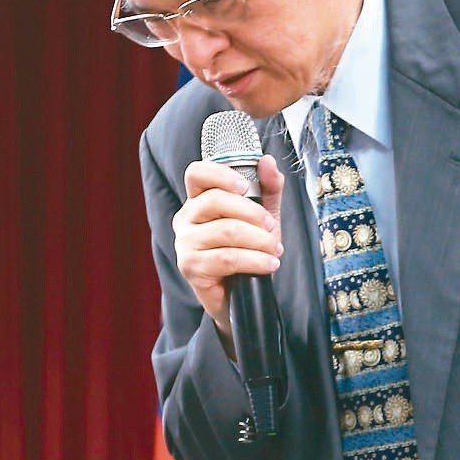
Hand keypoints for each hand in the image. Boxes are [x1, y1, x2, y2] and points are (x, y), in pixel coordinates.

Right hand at [174, 154, 284, 345]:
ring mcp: (184, 243)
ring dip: (258, 240)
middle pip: (214, 201)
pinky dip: (254, 260)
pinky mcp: (191, 267)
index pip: (197, 174)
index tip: (245, 186)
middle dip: (251, 212)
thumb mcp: (263, 217)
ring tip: (276, 250)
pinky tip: (269, 264)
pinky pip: (227, 258)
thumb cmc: (248, 253)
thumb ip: (268, 189)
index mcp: (198, 201)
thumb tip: (267, 162)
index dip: (220, 174)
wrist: (243, 297)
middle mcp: (185, 219)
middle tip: (271, 227)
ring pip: (225, 231)